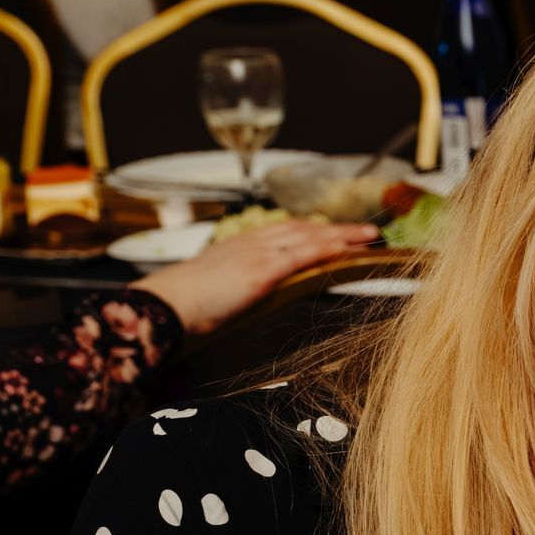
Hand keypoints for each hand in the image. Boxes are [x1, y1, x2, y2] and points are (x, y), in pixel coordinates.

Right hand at [134, 218, 380, 336]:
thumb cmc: (185, 303)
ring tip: (369, 238)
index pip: (286, 231)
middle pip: (303, 228)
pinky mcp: (260, 272)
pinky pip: (301, 256)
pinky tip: (345, 250)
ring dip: (341, 236)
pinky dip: (326, 249)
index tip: (336, 231)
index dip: (314, 230)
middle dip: (337, 229)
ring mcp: (257, 255)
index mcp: (240, 245)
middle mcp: (252, 244)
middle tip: (366, 231)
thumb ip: (241, 284)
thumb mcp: (218, 286)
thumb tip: (256, 292)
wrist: (166, 305)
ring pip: (308, 237)